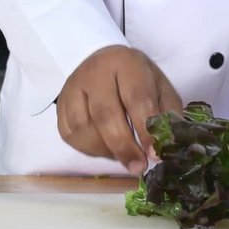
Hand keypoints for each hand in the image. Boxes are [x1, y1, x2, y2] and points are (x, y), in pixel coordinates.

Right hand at [56, 45, 181, 174]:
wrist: (105, 62)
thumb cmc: (138, 79)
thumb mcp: (160, 88)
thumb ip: (167, 114)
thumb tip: (167, 145)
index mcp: (126, 64)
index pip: (136, 99)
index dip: (145, 130)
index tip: (154, 154)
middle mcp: (96, 73)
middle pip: (106, 115)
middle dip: (124, 147)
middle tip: (138, 167)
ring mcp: (73, 88)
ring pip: (84, 128)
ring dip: (106, 150)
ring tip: (123, 156)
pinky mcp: (60, 104)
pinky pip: (70, 135)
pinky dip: (89, 149)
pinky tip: (105, 149)